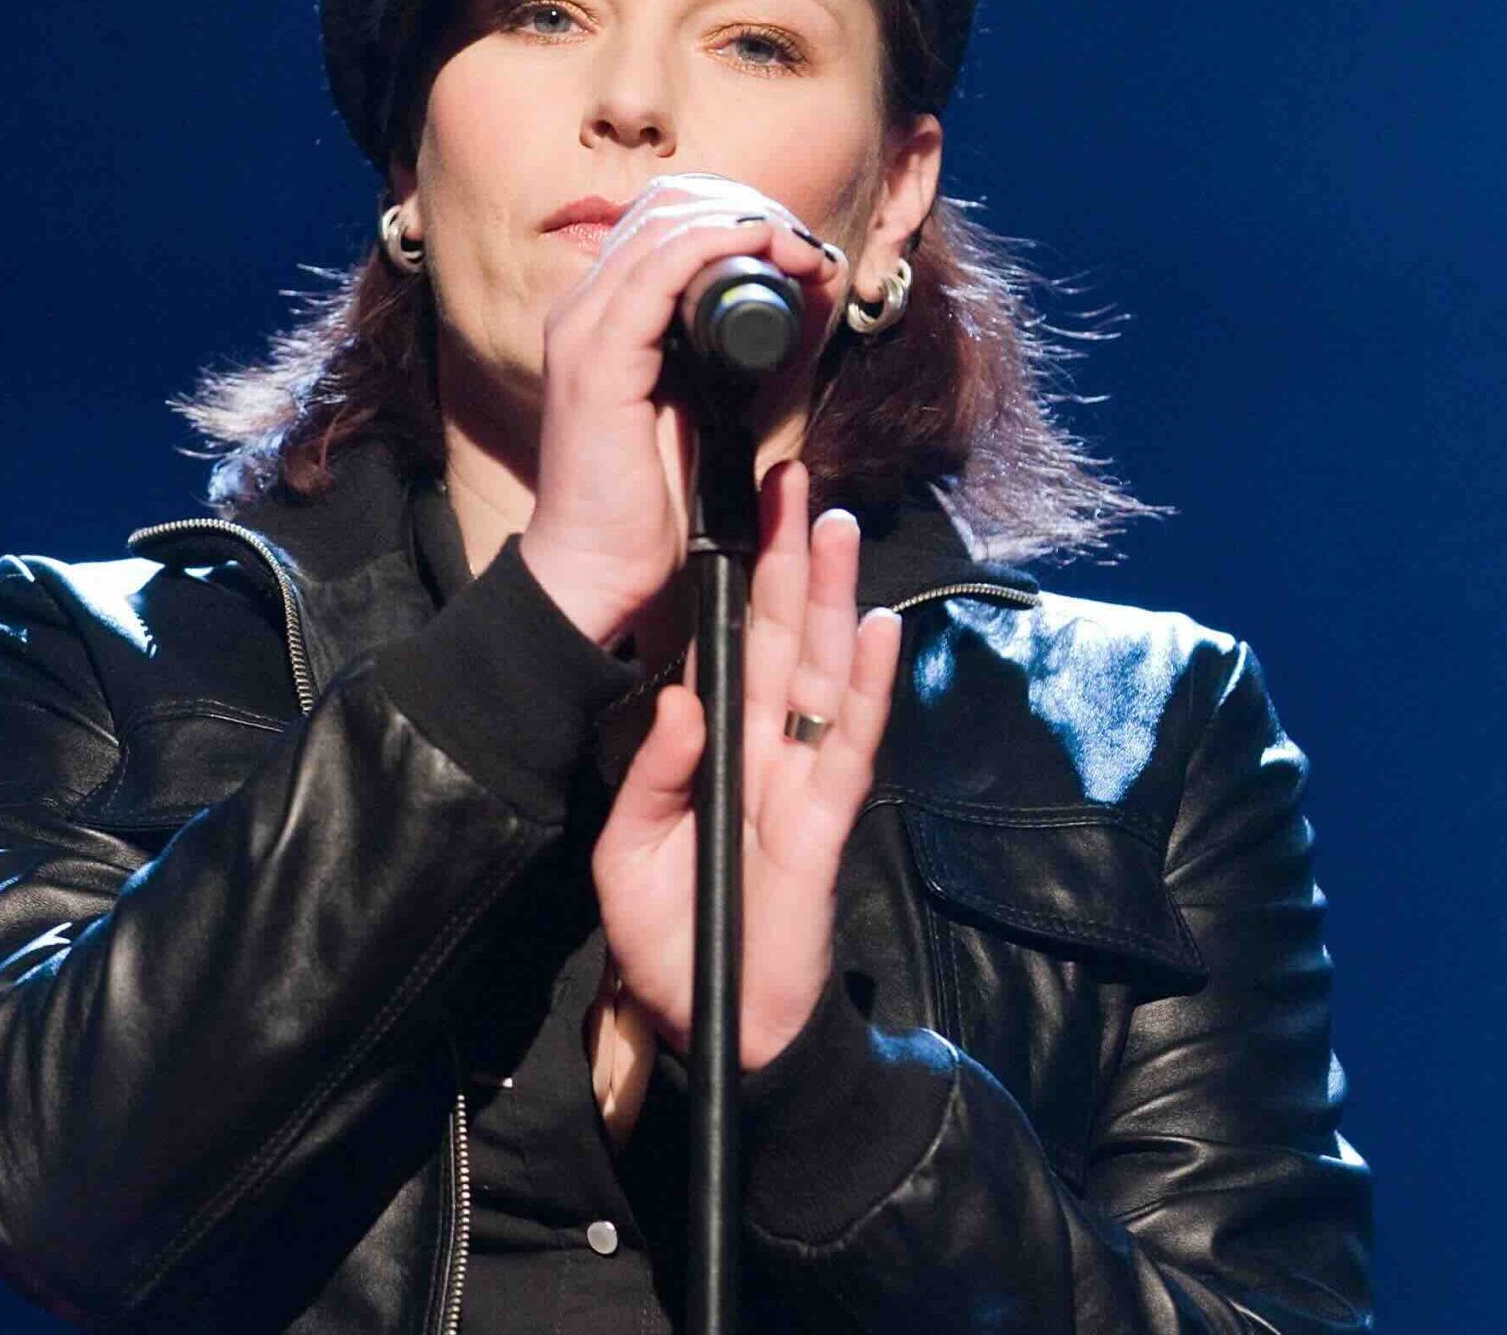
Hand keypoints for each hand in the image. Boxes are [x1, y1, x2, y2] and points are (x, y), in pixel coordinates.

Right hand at [521, 174, 846, 649]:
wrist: (597, 567)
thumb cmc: (647, 503)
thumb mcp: (698, 410)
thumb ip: (725, 361)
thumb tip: (791, 316)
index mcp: (600, 320)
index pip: (662, 229)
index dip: (733, 220)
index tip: (798, 250)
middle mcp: (582, 312)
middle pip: (664, 214)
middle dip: (747, 216)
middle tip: (808, 248)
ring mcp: (583, 330)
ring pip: (665, 230)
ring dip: (745, 226)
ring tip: (802, 250)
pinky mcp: (597, 358)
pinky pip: (660, 272)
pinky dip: (717, 246)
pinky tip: (761, 247)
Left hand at [590, 459, 904, 1071]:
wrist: (715, 1025)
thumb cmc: (667, 939)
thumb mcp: (627, 853)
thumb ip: (650, 775)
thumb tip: (677, 702)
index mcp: (711, 747)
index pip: (727, 647)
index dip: (736, 582)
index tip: (739, 509)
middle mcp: (762, 749)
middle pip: (783, 639)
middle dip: (789, 561)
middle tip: (795, 481)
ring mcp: (800, 781)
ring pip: (823, 674)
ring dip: (833, 601)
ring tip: (837, 529)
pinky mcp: (825, 823)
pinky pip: (850, 747)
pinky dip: (869, 690)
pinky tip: (879, 632)